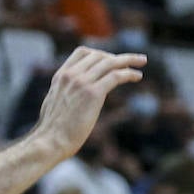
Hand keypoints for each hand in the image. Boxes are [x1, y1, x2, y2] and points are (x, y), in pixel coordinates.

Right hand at [33, 46, 145, 160]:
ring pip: (110, 63)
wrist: (51, 141)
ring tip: (142, 62)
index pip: (82, 52)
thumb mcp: (54, 105)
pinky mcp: (93, 93)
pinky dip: (129, 73)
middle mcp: (71, 75)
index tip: (112, 59)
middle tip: (132, 60)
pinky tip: (137, 76)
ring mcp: (82, 82)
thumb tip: (68, 101)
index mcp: (61, 76)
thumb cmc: (53, 132)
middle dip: (117, 57)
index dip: (100, 53)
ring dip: (128, 60)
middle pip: (99, 55)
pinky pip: (115, 76)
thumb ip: (64, 96)